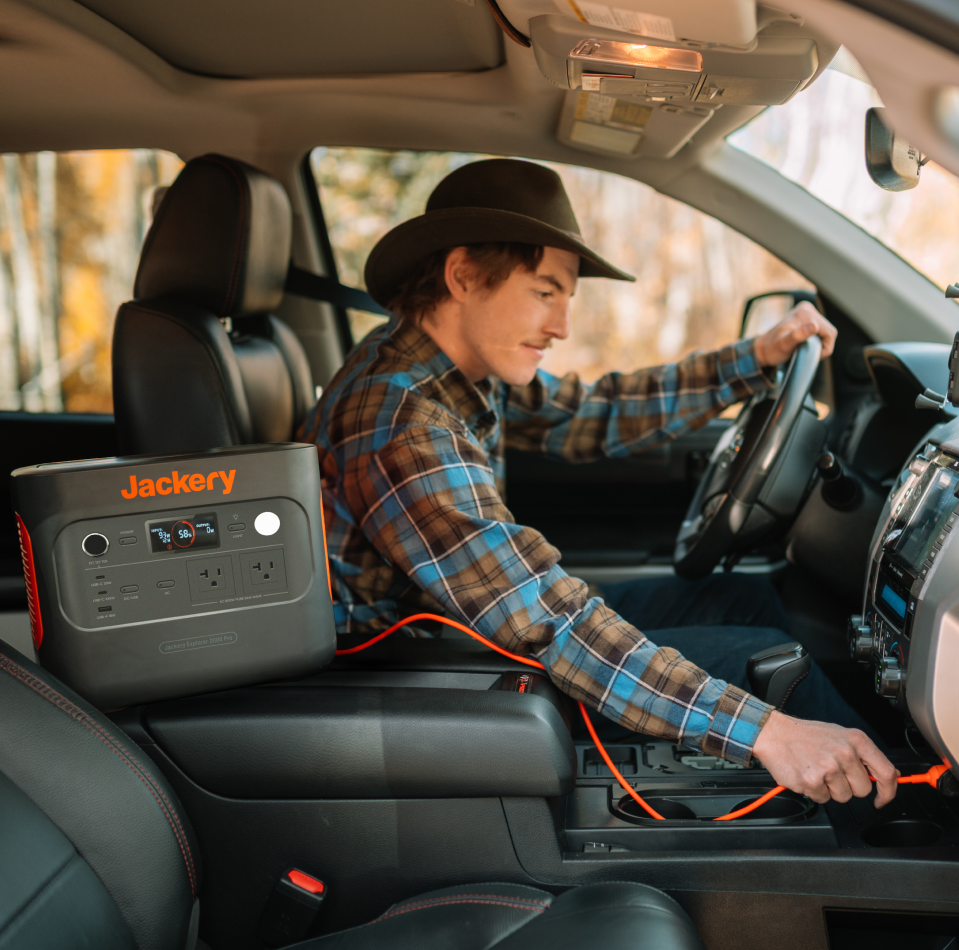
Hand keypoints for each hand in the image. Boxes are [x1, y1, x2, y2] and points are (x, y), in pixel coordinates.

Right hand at [752, 710, 899, 807]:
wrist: (773, 733)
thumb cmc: (806, 735)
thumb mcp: (840, 736)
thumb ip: (863, 755)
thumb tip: (886, 775)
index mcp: (856, 740)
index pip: (886, 773)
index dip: (888, 791)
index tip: (882, 799)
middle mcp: (845, 753)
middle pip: (863, 790)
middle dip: (849, 787)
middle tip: (832, 772)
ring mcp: (829, 768)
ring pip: (843, 797)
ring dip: (830, 789)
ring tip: (817, 771)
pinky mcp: (812, 781)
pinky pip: (823, 799)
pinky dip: (814, 791)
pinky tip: (806, 774)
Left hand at [753, 302, 836, 366]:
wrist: (763, 348)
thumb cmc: (772, 349)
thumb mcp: (784, 344)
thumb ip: (798, 335)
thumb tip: (814, 326)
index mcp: (805, 312)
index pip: (829, 332)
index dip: (824, 348)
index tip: (810, 355)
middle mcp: (807, 308)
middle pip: (829, 331)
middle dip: (822, 345)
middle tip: (806, 352)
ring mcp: (807, 311)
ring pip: (826, 331)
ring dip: (820, 343)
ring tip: (805, 349)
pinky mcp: (807, 317)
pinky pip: (821, 330)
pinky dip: (817, 340)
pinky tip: (806, 344)